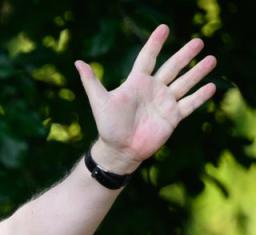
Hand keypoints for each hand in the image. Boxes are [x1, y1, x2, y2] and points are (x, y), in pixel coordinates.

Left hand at [74, 24, 216, 173]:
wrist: (119, 150)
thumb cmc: (108, 126)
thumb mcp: (99, 101)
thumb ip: (91, 81)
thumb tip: (78, 62)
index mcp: (137, 83)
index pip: (148, 58)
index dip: (155, 43)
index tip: (164, 28)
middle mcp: (153, 89)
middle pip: (172, 67)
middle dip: (185, 54)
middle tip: (199, 41)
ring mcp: (164, 102)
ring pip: (184, 83)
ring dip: (198, 72)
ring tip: (211, 59)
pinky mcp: (173, 117)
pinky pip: (189, 104)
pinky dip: (200, 96)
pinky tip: (212, 86)